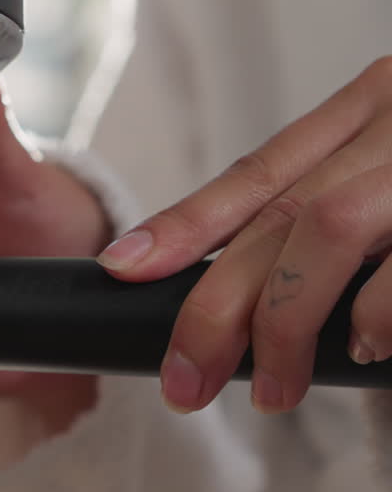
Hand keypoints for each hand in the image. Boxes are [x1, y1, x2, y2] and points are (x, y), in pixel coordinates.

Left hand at [97, 57, 391, 413]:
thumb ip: (341, 190)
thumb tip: (262, 285)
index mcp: (376, 103)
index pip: (259, 170)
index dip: (185, 223)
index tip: (125, 269)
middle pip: (279, 215)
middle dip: (218, 306)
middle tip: (185, 382)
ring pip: (327, 230)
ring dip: (288, 321)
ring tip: (274, 389)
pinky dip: (380, 312)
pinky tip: (365, 348)